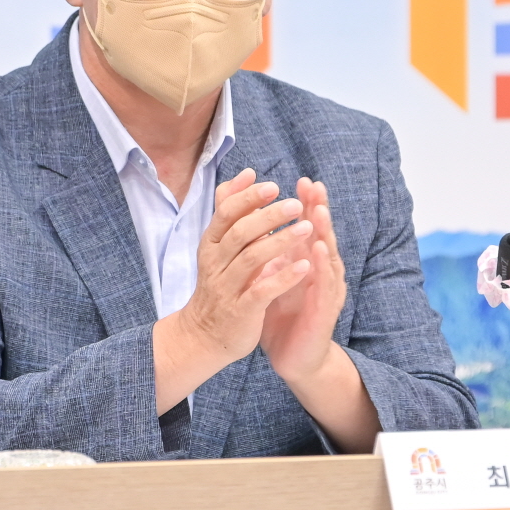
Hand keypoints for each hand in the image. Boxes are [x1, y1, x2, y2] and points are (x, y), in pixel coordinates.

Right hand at [152, 168, 312, 411]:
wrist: (204, 336)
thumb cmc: (219, 285)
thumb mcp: (219, 245)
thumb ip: (231, 210)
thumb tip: (247, 173)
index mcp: (210, 245)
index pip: (226, 214)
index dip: (248, 198)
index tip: (273, 186)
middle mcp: (215, 263)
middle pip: (240, 233)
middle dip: (268, 216)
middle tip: (296, 204)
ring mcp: (226, 288)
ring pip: (251, 259)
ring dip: (280, 241)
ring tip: (306, 228)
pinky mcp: (240, 311)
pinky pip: (262, 291)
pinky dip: (284, 278)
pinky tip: (305, 266)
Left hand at [260, 177, 346, 380]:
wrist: (294, 357)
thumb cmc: (282, 314)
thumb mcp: (269, 276)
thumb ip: (266, 250)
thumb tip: (252, 222)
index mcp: (305, 262)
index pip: (309, 227)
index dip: (307, 204)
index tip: (301, 180)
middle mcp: (319, 271)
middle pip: (321, 234)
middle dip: (319, 208)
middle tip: (313, 185)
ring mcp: (325, 290)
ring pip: (327, 256)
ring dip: (324, 233)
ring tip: (318, 211)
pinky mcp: (324, 311)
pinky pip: (323, 286)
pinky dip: (319, 267)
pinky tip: (315, 252)